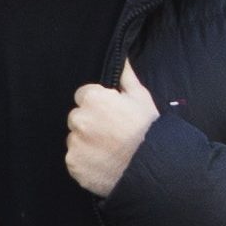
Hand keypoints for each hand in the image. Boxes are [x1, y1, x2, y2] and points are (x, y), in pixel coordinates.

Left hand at [65, 61, 159, 196]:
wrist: (152, 168)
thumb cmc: (149, 130)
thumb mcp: (142, 98)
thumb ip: (126, 77)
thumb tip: (121, 58)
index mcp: (93, 99)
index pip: (84, 95)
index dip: (99, 104)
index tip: (111, 114)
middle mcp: (79, 119)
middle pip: (78, 116)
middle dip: (90, 122)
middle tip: (111, 133)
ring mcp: (75, 143)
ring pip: (76, 138)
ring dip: (87, 142)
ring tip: (109, 150)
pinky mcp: (73, 164)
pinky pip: (75, 159)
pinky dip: (86, 161)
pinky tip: (104, 162)